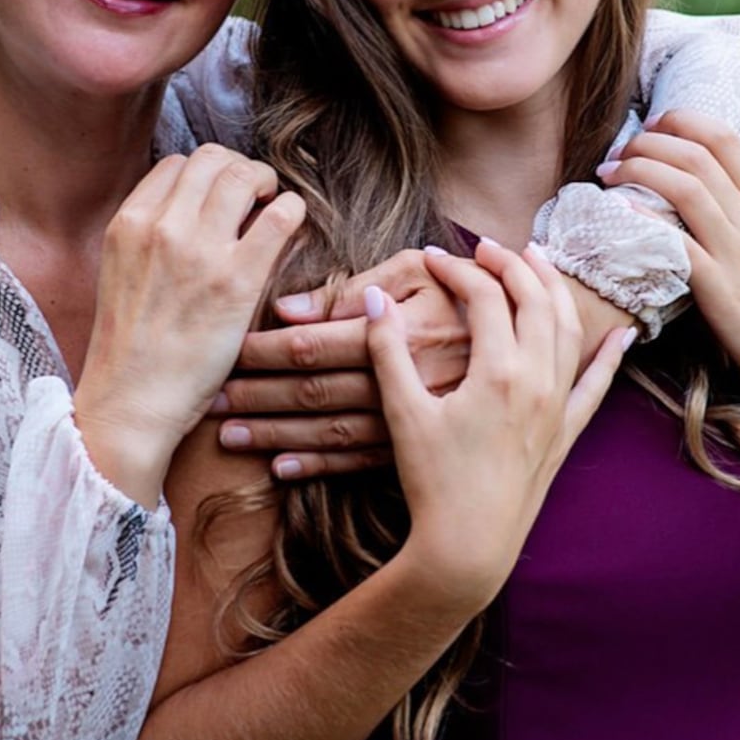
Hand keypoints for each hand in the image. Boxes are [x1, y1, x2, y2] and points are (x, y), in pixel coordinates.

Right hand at [74, 147, 306, 502]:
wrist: (131, 402)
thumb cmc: (130, 350)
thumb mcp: (120, 274)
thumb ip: (149, 238)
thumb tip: (192, 212)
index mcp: (128, 223)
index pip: (177, 164)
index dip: (206, 176)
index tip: (220, 198)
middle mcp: (161, 227)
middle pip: (213, 159)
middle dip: (240, 170)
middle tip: (254, 195)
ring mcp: (200, 251)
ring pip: (246, 175)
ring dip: (266, 184)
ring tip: (272, 208)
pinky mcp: (237, 280)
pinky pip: (281, 216)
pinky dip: (291, 212)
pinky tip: (289, 230)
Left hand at [214, 248, 470, 478]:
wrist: (529, 338)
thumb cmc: (462, 292)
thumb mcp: (418, 270)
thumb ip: (356, 288)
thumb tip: (289, 310)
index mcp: (395, 332)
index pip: (312, 344)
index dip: (264, 351)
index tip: (225, 352)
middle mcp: (400, 380)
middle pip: (312, 392)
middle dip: (256, 397)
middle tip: (209, 401)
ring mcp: (410, 417)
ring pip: (329, 432)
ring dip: (275, 435)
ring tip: (228, 437)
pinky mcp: (418, 442)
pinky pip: (360, 461)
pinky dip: (317, 467)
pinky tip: (279, 469)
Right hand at [369, 242, 629, 621]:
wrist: (467, 548)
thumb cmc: (432, 483)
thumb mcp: (402, 414)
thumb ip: (388, 351)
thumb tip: (376, 297)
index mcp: (498, 371)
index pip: (484, 295)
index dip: (457, 268)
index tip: (431, 258)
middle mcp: (537, 381)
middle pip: (535, 299)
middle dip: (511, 263)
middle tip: (484, 248)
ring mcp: (557, 407)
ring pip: (567, 330)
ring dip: (554, 289)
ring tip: (538, 261)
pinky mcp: (565, 434)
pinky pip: (596, 386)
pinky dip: (609, 358)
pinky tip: (621, 335)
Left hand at [600, 111, 739, 429]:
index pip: (725, 140)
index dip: (682, 122)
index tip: (654, 126)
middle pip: (695, 156)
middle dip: (648, 143)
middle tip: (618, 149)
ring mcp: (737, 254)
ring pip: (684, 189)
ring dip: (638, 171)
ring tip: (608, 173)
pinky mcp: (721, 290)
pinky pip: (677, 245)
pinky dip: (645, 222)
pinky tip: (618, 212)